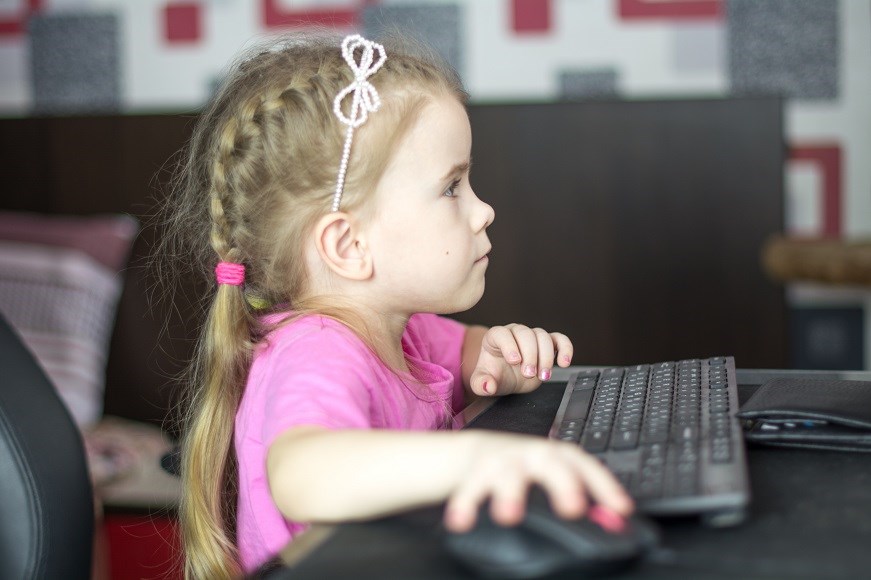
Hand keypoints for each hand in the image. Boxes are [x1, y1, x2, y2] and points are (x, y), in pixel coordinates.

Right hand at [443, 433, 632, 531]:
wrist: (478, 453)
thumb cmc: (527, 470)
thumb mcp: (555, 479)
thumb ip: (584, 498)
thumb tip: (617, 522)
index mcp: (558, 456)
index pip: (586, 466)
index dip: (604, 485)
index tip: (620, 509)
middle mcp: (533, 455)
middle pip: (550, 462)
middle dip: (562, 484)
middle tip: (572, 508)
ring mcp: (504, 461)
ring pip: (508, 472)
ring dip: (509, 493)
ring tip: (508, 516)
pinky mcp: (475, 471)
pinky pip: (469, 488)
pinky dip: (465, 504)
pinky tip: (461, 521)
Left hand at [469, 324, 572, 395]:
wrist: (507, 378)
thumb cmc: (494, 375)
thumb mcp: (482, 382)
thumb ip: (481, 384)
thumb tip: (488, 386)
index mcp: (495, 337)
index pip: (502, 334)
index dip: (509, 345)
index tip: (514, 361)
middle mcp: (514, 333)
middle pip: (525, 334)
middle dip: (530, 355)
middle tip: (529, 374)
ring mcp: (532, 337)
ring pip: (543, 336)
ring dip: (546, 357)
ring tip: (543, 376)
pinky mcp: (548, 344)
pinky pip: (560, 339)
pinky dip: (565, 349)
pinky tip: (564, 363)